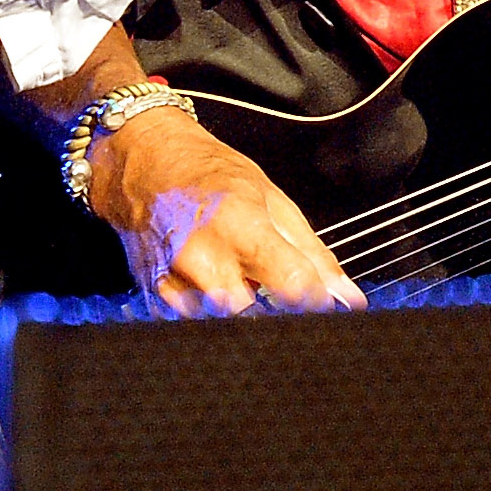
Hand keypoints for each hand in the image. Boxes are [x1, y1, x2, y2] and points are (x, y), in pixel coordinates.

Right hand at [99, 109, 365, 315]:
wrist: (143, 162)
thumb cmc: (208, 174)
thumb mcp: (273, 200)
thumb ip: (313, 253)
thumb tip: (348, 297)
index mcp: (240, 226)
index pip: (294, 287)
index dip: (317, 304)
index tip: (325, 307)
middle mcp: (202, 256)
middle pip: (253, 319)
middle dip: (275, 318)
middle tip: (282, 302)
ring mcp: (173, 279)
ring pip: (221, 328)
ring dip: (241, 318)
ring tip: (243, 288)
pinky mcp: (154, 296)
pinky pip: (193, 325)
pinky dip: (211, 316)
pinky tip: (214, 289)